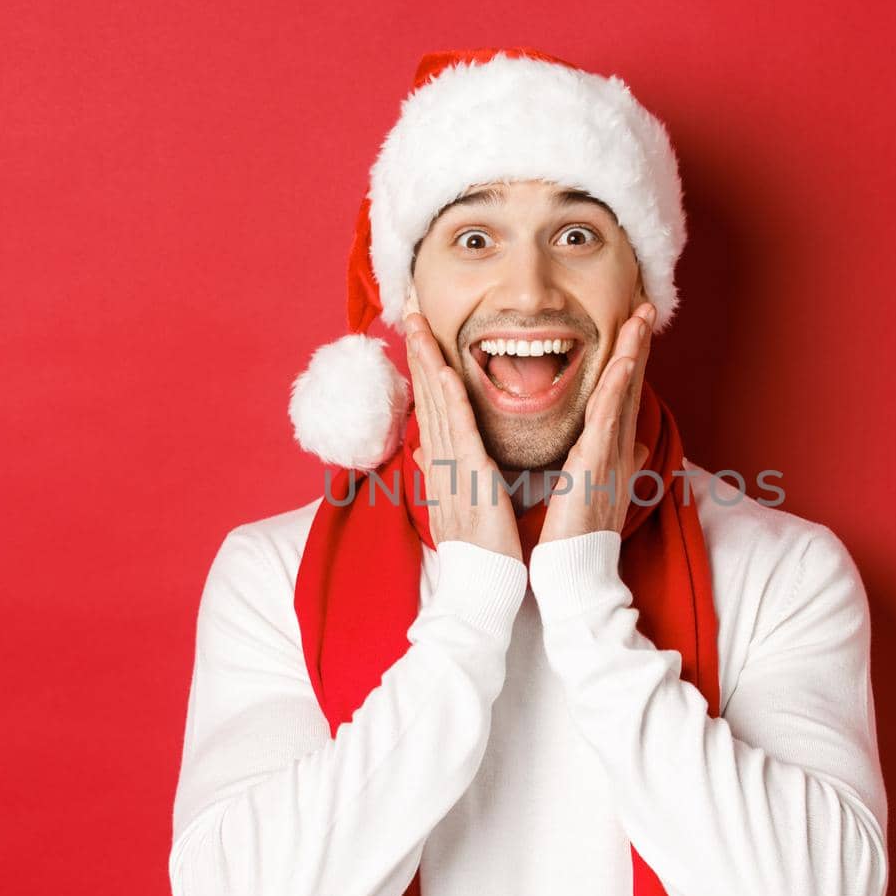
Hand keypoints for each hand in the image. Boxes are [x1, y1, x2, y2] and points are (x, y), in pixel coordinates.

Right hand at [403, 299, 522, 561]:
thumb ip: (456, 471)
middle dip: (417, 351)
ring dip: (426, 361)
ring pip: (436, 404)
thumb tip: (434, 450)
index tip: (420, 334)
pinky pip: (457, 432)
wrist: (483, 585)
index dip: (425, 367)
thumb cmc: (486, 549)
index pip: (433, 406)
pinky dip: (449, 400)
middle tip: (410, 310)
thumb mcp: (469, 501)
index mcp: (446, 463)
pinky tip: (444, 372)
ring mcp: (451, 467)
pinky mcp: (468, 478)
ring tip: (417, 324)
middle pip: (426, 395)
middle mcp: (441, 459)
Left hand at [538, 301, 654, 545]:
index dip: (630, 362)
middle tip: (646, 307)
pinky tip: (625, 360)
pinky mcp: (597, 464)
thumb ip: (618, 465)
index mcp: (612, 454)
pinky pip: (610, 417)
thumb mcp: (600, 492)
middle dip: (640, 346)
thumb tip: (639, 448)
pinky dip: (619, 386)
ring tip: (641, 317)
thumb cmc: (579, 539)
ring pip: (623, 393)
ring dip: (634, 352)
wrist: (576, 572)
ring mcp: (611, 455)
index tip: (633, 330)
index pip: (621, 398)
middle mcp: (619, 450)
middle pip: (630, 387)